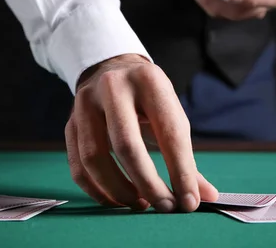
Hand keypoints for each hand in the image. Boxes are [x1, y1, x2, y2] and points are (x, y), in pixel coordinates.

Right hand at [65, 54, 218, 212]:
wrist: (111, 67)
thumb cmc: (148, 98)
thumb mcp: (170, 113)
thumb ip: (186, 155)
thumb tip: (207, 196)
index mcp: (150, 81)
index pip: (168, 132)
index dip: (181, 171)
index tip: (189, 202)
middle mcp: (114, 87)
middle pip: (127, 145)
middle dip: (148, 184)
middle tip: (164, 207)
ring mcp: (85, 104)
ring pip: (95, 158)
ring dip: (120, 190)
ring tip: (141, 203)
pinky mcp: (69, 122)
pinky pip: (78, 165)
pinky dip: (97, 190)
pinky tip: (116, 199)